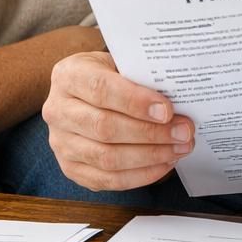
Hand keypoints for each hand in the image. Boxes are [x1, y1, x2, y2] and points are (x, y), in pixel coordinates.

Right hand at [43, 51, 193, 190]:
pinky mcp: (70, 168)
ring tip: (179, 149)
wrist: (83, 92)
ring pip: (106, 158)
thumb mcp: (119, 62)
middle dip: (150, 133)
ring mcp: (60, 143)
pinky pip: (107, 180)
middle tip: (183, 132)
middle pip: (105, 128)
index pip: (101, 90)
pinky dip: (140, 175)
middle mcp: (57, 110)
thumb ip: (141, 78)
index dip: (136, 102)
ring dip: (150, 157)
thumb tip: (178, 100)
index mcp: (68, 76)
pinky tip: (164, 164)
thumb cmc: (108, 75)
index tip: (167, 110)